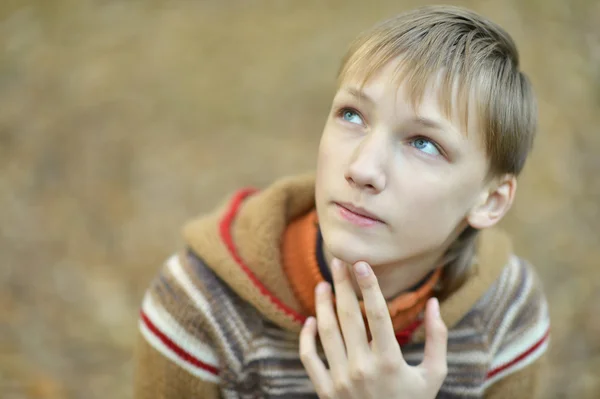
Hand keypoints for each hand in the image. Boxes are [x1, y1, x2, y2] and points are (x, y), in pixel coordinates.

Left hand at [299, 258, 447, 398]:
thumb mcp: (433, 375)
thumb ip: (437, 338)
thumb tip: (435, 303)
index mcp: (389, 362)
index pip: (377, 315)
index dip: (370, 286)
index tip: (362, 263)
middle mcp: (361, 368)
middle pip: (348, 316)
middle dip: (343, 285)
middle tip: (338, 261)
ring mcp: (340, 380)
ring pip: (325, 332)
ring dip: (322, 304)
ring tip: (323, 283)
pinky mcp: (325, 390)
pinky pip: (309, 357)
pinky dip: (306, 336)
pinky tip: (310, 319)